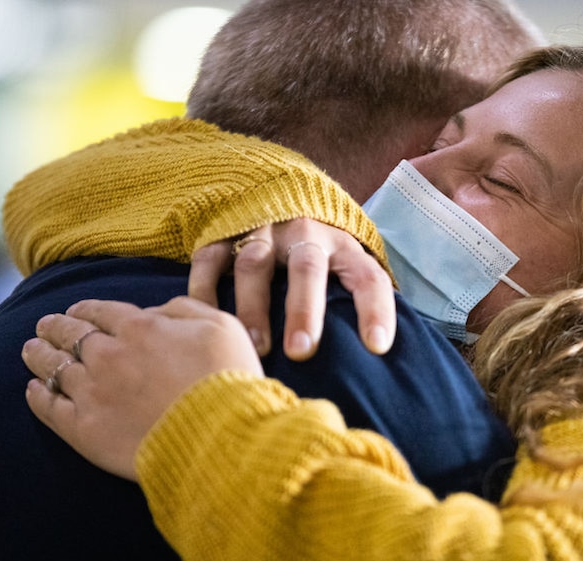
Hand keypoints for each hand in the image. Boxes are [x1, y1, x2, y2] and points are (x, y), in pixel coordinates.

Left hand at [22, 297, 262, 480]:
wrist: (217, 435)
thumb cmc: (227, 379)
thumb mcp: (222, 326)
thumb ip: (185, 309)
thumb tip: (157, 311)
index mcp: (140, 327)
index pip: (101, 311)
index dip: (87, 309)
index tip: (78, 310)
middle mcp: (108, 355)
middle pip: (71, 334)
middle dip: (55, 326)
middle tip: (45, 325)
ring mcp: (92, 392)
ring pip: (53, 367)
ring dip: (39, 355)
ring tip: (30, 350)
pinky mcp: (84, 429)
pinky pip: (49, 408)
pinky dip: (36, 396)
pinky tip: (33, 389)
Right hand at [189, 218, 395, 360]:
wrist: (270, 185)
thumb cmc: (315, 246)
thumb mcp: (343, 259)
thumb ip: (355, 294)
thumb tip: (377, 347)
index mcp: (342, 245)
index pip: (367, 277)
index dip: (376, 310)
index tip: (377, 347)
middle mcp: (304, 233)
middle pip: (308, 269)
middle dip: (305, 311)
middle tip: (302, 352)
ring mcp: (261, 229)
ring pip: (256, 265)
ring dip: (254, 306)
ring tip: (255, 347)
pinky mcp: (222, 230)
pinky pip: (210, 259)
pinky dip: (205, 290)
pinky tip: (206, 321)